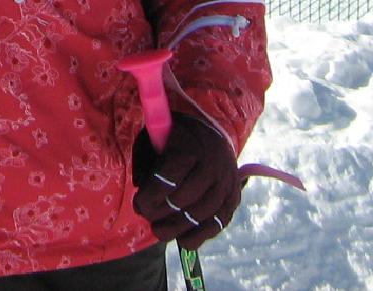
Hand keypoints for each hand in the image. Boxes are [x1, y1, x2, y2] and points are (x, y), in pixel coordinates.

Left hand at [132, 114, 242, 250]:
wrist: (211, 132)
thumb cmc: (174, 138)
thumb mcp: (153, 140)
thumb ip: (144, 164)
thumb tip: (141, 190)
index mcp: (190, 146)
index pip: (170, 177)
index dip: (152, 196)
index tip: (138, 204)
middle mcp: (212, 165)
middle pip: (186, 198)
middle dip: (161, 213)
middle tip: (147, 218)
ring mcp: (227, 182)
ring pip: (203, 214)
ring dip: (178, 228)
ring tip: (159, 232)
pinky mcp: (234, 197)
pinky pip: (220, 222)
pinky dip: (201, 235)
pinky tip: (183, 240)